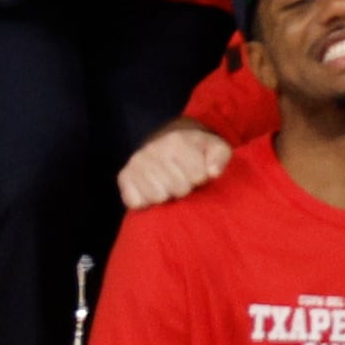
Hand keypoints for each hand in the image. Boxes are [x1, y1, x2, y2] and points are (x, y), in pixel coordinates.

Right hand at [116, 122, 233, 208]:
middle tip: (182, 179)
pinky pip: (136, 203)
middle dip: (185, 188)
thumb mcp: (216, 148)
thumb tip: (212, 173)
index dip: (201, 179)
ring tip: (169, 184)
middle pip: (178, 190)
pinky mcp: (124, 177)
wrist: (169, 142)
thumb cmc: (197, 151)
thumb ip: (220, 157)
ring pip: (158, 198)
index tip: (198, 172)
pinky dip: (147, 202)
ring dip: (167, 196)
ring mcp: (136, 163)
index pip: (198, 177)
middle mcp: (152, 150)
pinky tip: (153, 190)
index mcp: (176, 141)